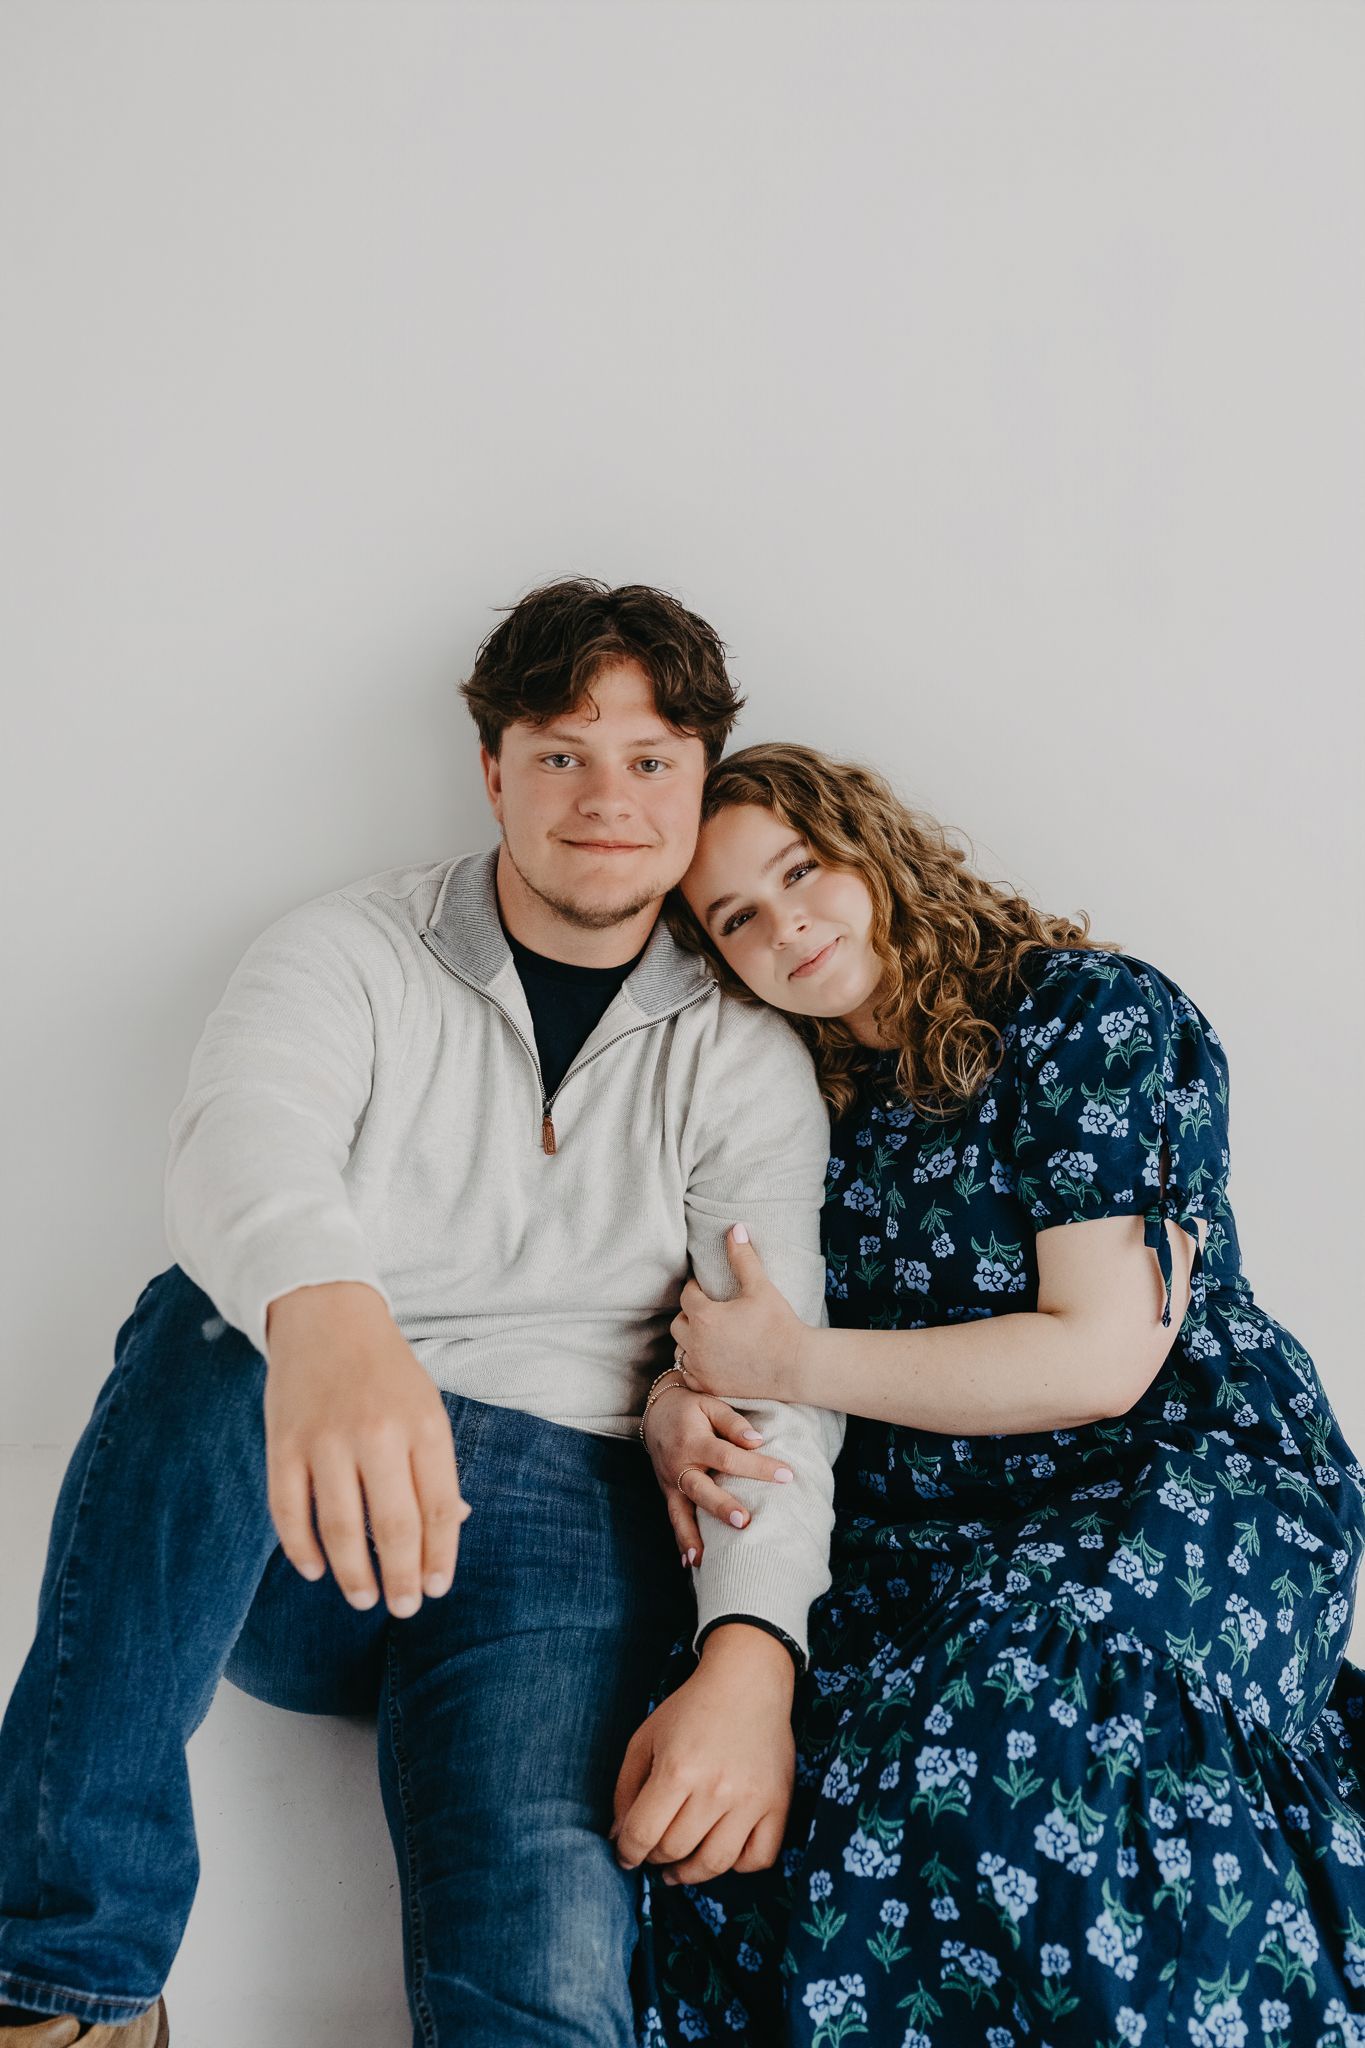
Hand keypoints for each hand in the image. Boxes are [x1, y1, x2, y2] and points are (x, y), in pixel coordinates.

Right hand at [264, 1281, 470, 1617]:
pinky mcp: (283, 1444)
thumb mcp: (426, 1407)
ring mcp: (325, 1440)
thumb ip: (435, 1467)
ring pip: (339, 1529)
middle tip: (404, 1607)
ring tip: (364, 1598)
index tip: (437, 1588)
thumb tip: (448, 1529)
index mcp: (423, 1424)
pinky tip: (316, 1570)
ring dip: (353, 1575)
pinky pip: (289, 1512)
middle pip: (392, 1527)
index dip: (439, 1557)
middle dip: (401, 1579)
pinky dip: (301, 1550)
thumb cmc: (385, 1370)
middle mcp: (376, 1434)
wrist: (325, 1314)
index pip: (438, 1509)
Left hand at [611, 1624, 795, 1884]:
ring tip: (678, 1868)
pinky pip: (759, 1858)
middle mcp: (715, 1789)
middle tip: (653, 1851)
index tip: (626, 1854)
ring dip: (690, 1874)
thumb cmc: (690, 1709)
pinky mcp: (778, 1803)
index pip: (643, 1835)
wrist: (747, 1681)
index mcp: (677, 1770)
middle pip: (675, 1850)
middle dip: (655, 1857)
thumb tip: (619, 1837)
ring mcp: (750, 1799)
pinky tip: (722, 1850)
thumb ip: (626, 1789)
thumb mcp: (645, 1738)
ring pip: (714, 1864)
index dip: (627, 1852)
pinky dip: (738, 1865)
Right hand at [642, 1381, 794, 1560]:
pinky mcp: (668, 1494)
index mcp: (694, 1441)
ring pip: (681, 1513)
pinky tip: (691, 1563)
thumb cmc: (691, 1407)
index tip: (786, 1476)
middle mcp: (679, 1466)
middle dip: (721, 1507)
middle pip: (702, 1490)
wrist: (655, 1412)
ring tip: (705, 1559)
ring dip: (692, 1536)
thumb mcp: (711, 1404)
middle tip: (743, 1522)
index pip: (729, 1457)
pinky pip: (673, 1519)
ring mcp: (671, 1483)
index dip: (757, 1467)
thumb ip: (733, 1423)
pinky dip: (681, 1541)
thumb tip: (757, 1441)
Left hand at [670, 1225, 807, 1403]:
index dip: (696, 1289)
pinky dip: (695, 1366)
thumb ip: (743, 1258)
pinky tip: (710, 1359)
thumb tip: (735, 1228)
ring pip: (681, 1349)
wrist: (796, 1366)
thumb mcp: (761, 1287)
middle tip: (708, 1311)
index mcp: (704, 1316)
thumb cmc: (779, 1324)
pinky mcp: (708, 1386)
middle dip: (691, 1315)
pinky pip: (688, 1374)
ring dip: (690, 1341)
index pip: (687, 1295)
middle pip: (679, 1322)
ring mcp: (701, 1368)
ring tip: (709, 1335)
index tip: (706, 1289)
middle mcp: (696, 1343)